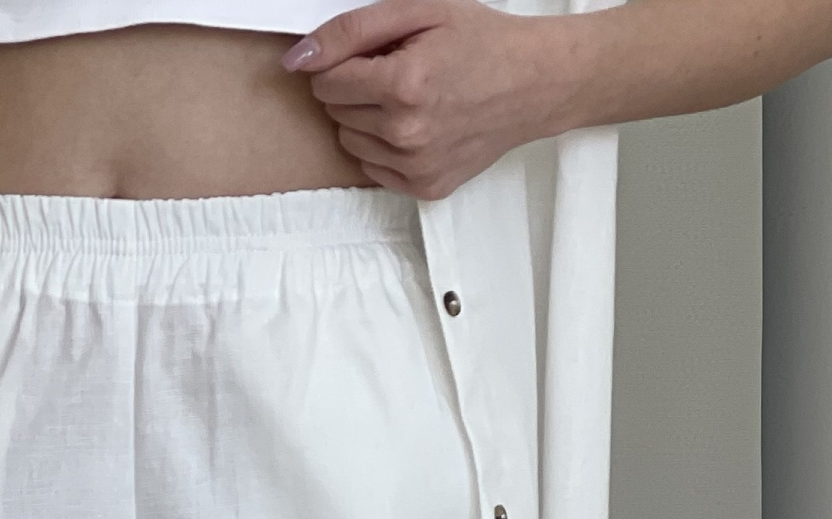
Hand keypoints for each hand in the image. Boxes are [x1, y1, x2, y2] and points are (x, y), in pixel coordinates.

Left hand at [285, 0, 585, 199]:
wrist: (534, 83)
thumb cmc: (481, 42)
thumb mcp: (419, 11)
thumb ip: (351, 31)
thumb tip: (298, 59)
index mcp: (404, 85)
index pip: (326, 82)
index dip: (342, 63)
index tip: (373, 54)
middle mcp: (407, 133)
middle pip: (336, 113)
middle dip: (356, 89)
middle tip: (399, 72)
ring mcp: (417, 167)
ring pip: (350, 143)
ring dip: (367, 119)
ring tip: (408, 99)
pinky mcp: (426, 188)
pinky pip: (374, 170)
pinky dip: (384, 147)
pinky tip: (415, 126)